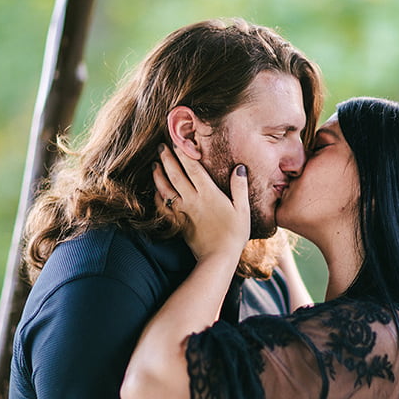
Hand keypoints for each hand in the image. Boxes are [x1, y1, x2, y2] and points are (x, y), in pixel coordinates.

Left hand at [153, 144, 249, 262]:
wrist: (218, 257)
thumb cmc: (234, 234)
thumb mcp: (243, 210)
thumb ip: (239, 187)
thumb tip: (239, 168)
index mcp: (209, 194)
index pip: (193, 169)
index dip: (184, 154)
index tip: (178, 141)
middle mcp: (193, 199)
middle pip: (176, 175)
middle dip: (167, 159)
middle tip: (161, 146)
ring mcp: (183, 212)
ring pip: (166, 189)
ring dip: (159, 175)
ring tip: (154, 165)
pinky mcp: (178, 223)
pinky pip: (163, 207)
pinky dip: (157, 197)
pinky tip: (155, 191)